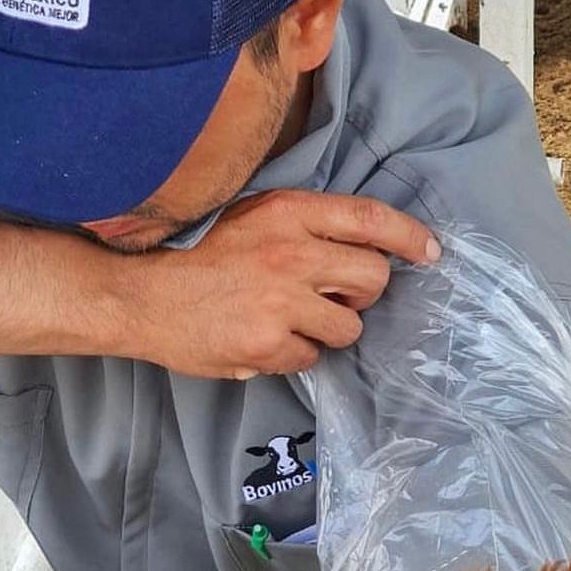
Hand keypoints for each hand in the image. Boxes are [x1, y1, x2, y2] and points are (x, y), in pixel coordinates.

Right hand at [126, 190, 440, 378]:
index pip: (370, 219)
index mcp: (287, 212)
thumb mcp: (250, 217)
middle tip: (335, 297)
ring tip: (289, 320)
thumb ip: (301, 224)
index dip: (408, 236)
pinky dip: (293, 354)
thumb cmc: (197, 256)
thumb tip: (360, 245)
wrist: (140, 296)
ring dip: (328, 329)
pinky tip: (262, 340)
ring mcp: (280, 301)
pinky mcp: (267, 344)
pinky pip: (311, 357)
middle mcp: (290, 253)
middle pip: (373, 278)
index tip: (429, 252)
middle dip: (363, 293)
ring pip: (349, 327)